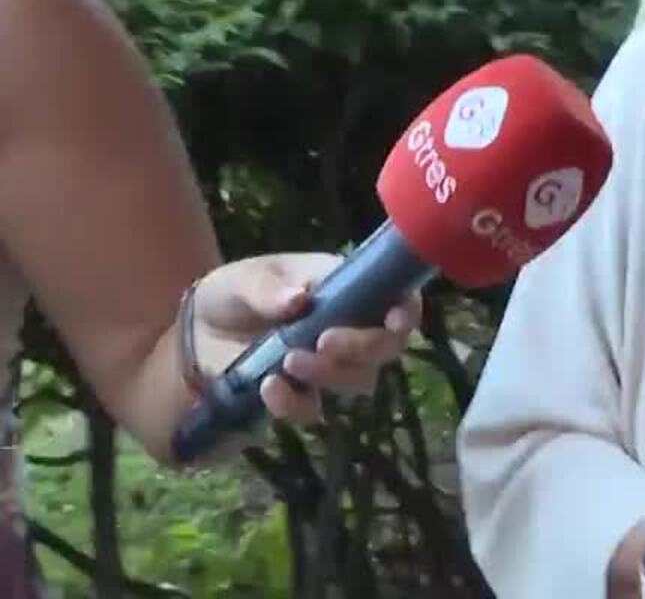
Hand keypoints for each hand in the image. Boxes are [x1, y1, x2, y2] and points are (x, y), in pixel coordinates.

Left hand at [191, 253, 421, 424]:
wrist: (192, 336)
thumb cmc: (231, 294)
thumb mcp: (243, 280)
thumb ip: (268, 289)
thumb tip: (298, 299)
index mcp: (345, 288)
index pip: (396, 297)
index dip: (406, 311)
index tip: (393, 321)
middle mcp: (349, 327)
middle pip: (386, 346)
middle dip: (364, 347)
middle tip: (325, 343)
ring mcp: (328, 365)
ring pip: (359, 380)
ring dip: (331, 374)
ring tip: (287, 362)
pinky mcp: (303, 395)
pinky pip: (313, 409)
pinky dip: (294, 403)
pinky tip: (267, 388)